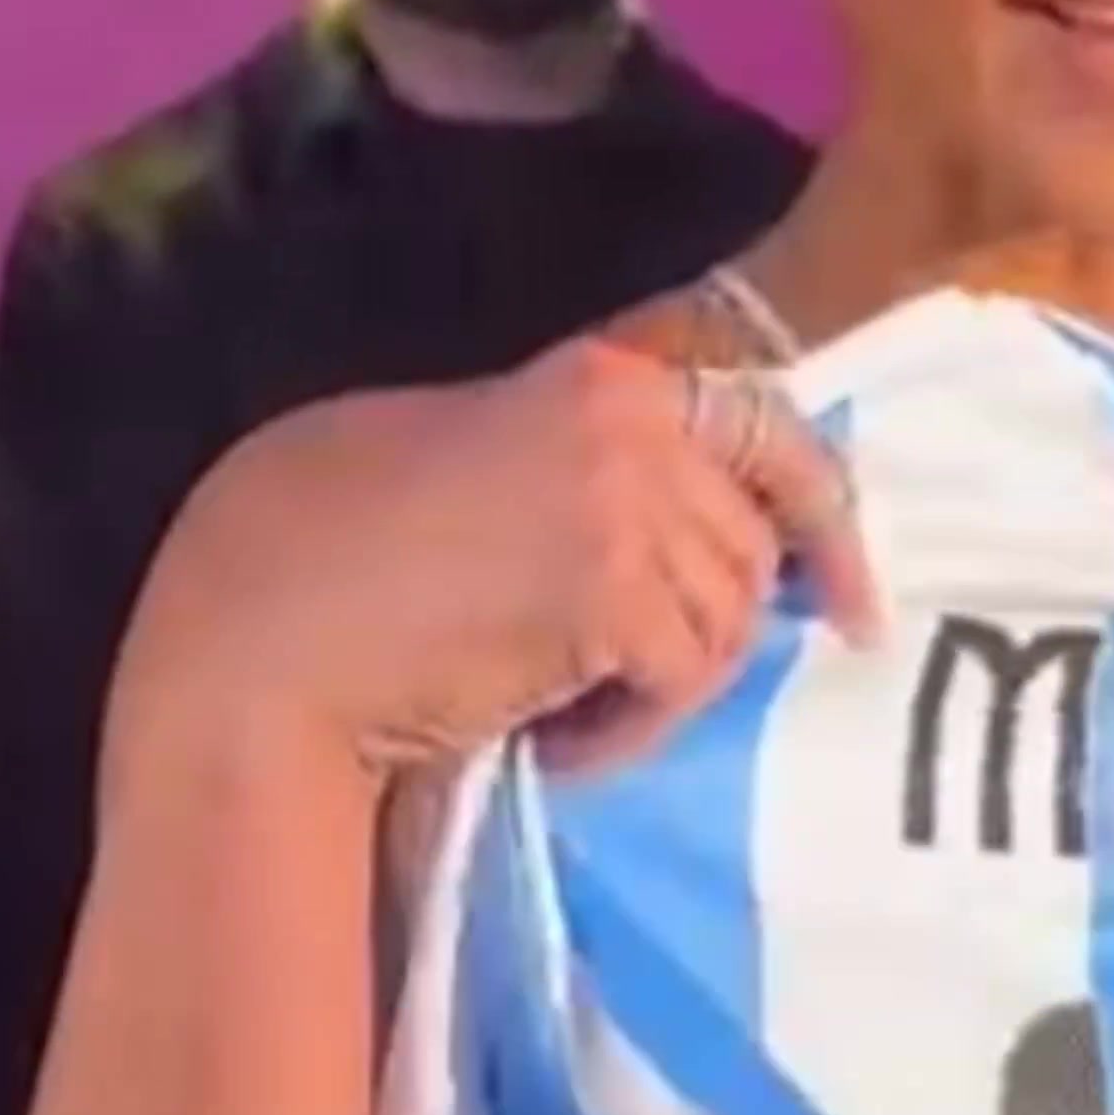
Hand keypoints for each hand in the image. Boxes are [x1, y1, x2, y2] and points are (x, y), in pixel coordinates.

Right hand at [110, 330, 876, 791]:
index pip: (768, 426)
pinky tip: (555, 736)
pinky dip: (633, 731)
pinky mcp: (618, 594)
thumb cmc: (323, 553)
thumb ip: (583, 470)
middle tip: (646, 690)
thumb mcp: (475, 463)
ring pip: (730, 620)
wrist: (262, 637)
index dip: (825, 516)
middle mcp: (634, 420)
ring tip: (566, 710)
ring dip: (663, 687)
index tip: (851, 599)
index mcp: (602, 377)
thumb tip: (670, 528)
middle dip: (723, 627)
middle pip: (756, 543)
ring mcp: (631, 501)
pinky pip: (686, 683)